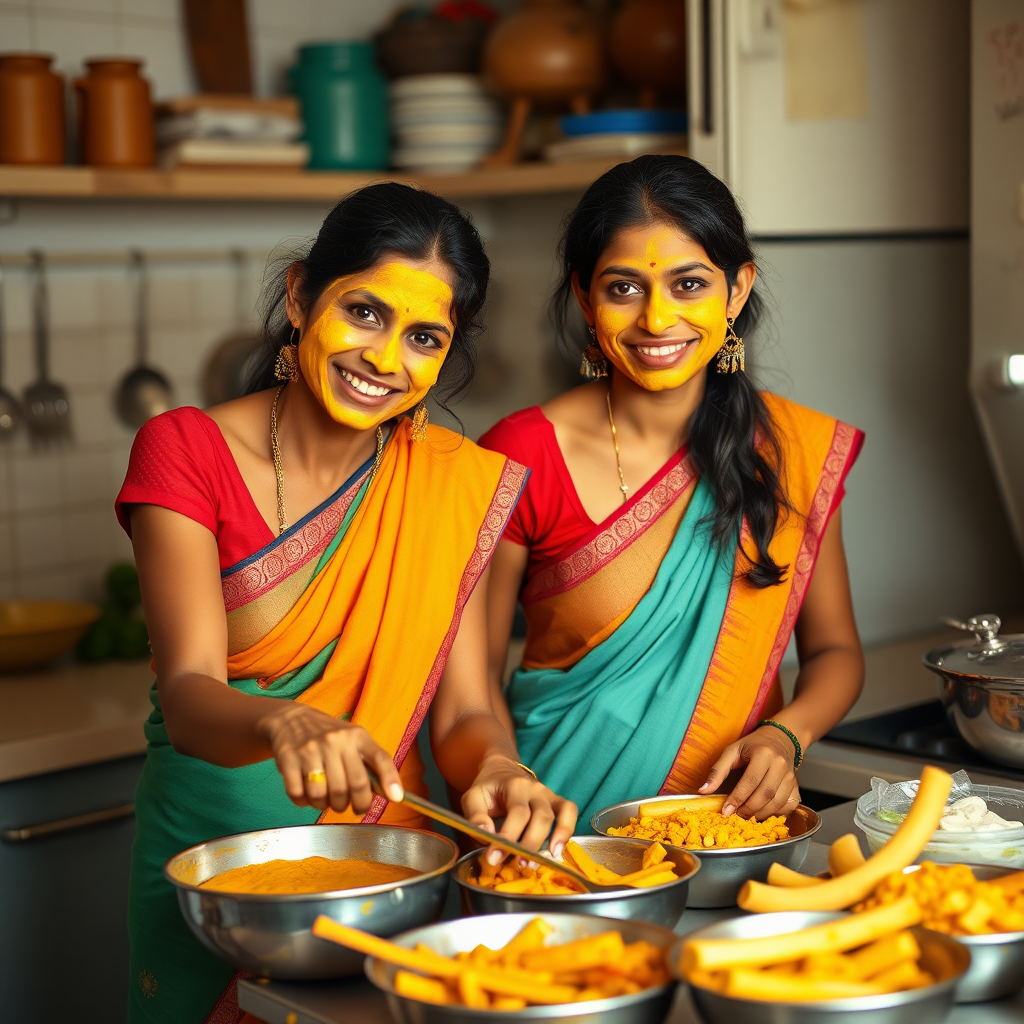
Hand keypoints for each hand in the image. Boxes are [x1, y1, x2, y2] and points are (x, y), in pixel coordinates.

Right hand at [256, 703, 402, 813]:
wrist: (290, 719)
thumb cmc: (328, 735)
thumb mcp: (352, 739)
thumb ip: (369, 763)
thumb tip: (389, 793)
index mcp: (356, 736)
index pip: (379, 758)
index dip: (390, 779)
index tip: (396, 798)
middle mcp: (335, 741)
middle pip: (352, 786)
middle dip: (356, 805)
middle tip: (351, 807)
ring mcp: (310, 750)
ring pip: (323, 795)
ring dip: (325, 805)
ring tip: (326, 799)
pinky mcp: (288, 759)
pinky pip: (298, 794)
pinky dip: (304, 802)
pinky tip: (307, 795)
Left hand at [461, 756, 577, 863]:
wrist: (501, 770)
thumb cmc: (488, 788)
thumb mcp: (473, 797)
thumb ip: (475, 815)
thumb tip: (485, 833)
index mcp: (514, 785)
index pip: (517, 812)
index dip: (508, 836)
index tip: (494, 857)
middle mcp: (535, 789)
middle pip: (541, 817)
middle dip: (530, 844)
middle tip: (517, 864)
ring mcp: (547, 794)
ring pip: (555, 816)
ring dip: (549, 841)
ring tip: (536, 863)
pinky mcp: (556, 801)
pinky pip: (570, 811)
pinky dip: (567, 830)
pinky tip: (557, 851)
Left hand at [698, 725, 801, 819]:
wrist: (780, 739)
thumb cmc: (753, 745)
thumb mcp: (732, 751)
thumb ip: (717, 771)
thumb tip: (703, 790)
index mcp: (764, 754)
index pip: (750, 781)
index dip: (737, 798)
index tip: (726, 811)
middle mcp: (780, 765)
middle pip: (765, 794)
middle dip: (748, 809)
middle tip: (735, 815)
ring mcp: (791, 777)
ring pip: (777, 803)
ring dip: (760, 814)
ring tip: (746, 815)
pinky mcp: (796, 786)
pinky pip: (788, 806)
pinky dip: (774, 814)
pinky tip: (762, 812)